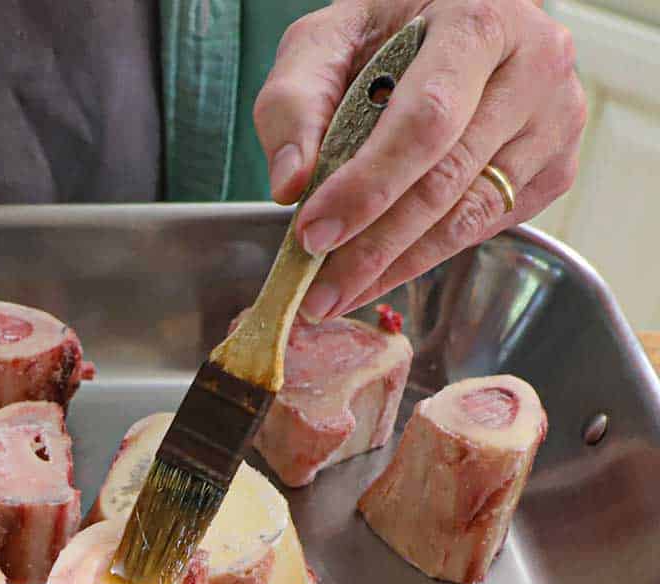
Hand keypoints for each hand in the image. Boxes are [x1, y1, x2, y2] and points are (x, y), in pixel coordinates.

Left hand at [253, 0, 584, 321]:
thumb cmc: (387, 32)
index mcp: (480, 20)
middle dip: (373, 247)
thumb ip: (294, 104)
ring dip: (396, 267)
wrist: (453, 19)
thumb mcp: (325, 43)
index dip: (367, 187)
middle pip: (447, 180)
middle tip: (318, 293)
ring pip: (468, 218)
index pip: (425, 120)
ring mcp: (555, 121)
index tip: (313, 235)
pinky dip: (427, 257)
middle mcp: (535, 66)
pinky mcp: (556, 168)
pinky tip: (381, 271)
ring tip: (338, 295)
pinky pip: (485, 228)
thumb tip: (290, 186)